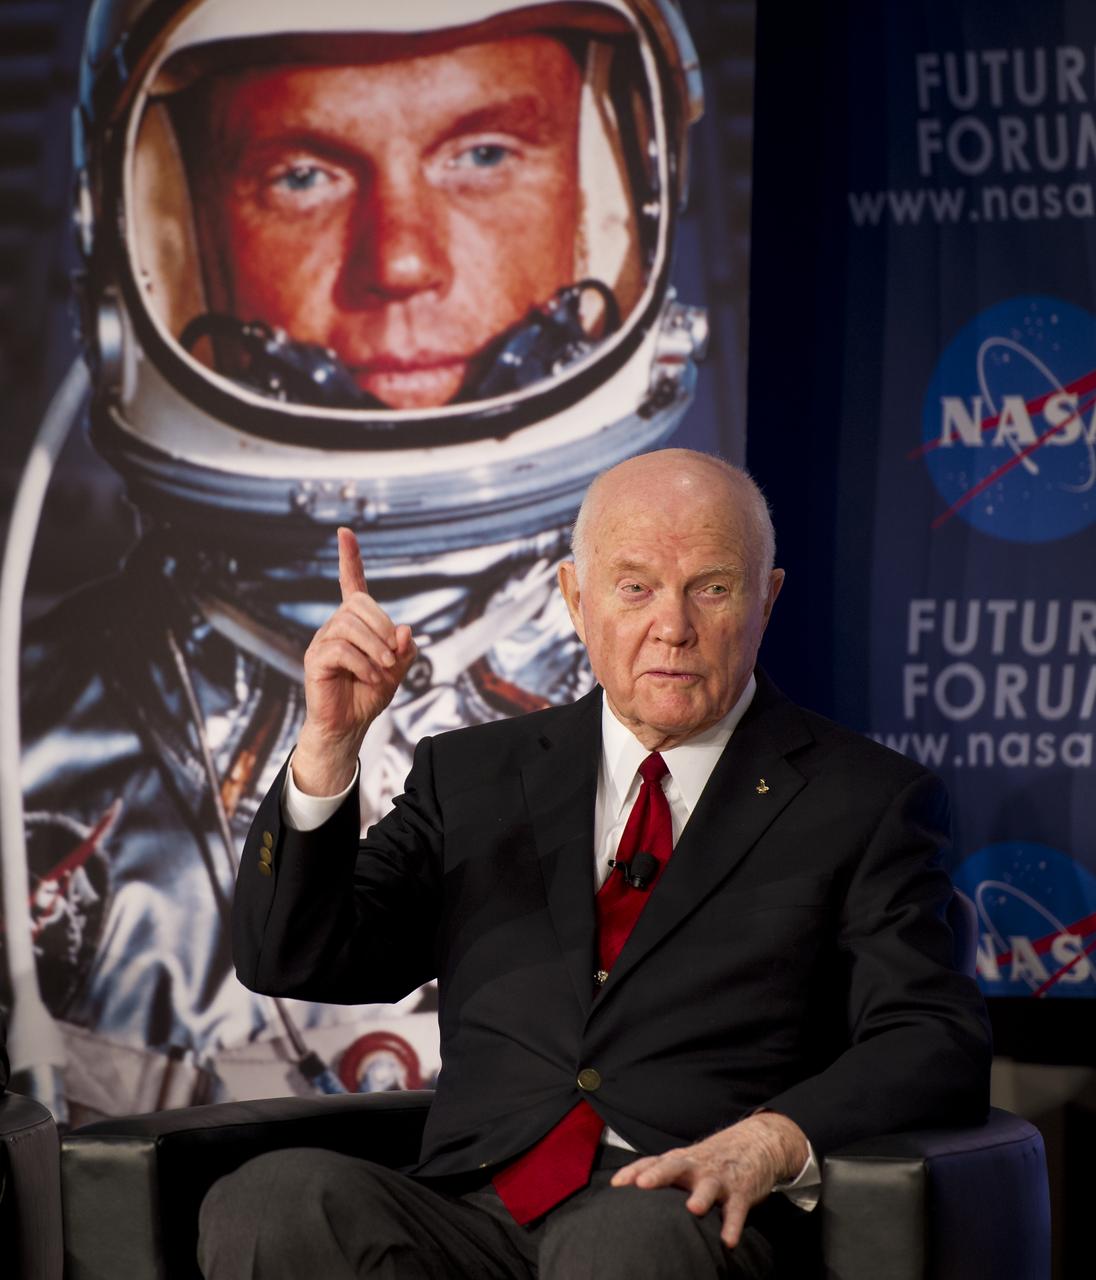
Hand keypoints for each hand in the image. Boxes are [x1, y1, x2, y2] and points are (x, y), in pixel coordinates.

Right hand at [294, 527, 416, 794]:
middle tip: (393, 657)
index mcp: (355, 623)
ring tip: (383, 671)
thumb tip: (406, 630)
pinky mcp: (315, 659)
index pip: (351, 583)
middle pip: (359, 604)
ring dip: (375, 648)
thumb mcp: (397, 670)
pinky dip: (363, 664)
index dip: (349, 558)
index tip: (345, 532)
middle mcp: (336, 626)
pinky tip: (371, 678)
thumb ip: (405, 649)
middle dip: (382, 627)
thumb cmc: (369, 695)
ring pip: (350, 625)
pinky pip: (340, 649)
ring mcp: (323, 641)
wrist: (349, 725)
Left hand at [610, 1112, 808, 1248]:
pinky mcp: (741, 1192)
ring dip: (701, 1197)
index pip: (653, 1161)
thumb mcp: (687, 1161)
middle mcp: (697, 1166)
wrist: (756, 1142)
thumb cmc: (712, 1159)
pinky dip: (733, 1225)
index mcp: (681, 1160)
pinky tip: (727, 1241)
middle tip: (642, 1185)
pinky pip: (736, 1210)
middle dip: (658, 1175)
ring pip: (708, 1186)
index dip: (634, 1170)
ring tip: (692, 1210)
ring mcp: (719, 1178)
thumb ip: (663, 1174)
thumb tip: (629, 1196)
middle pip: (675, 1166)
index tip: (616, 1183)